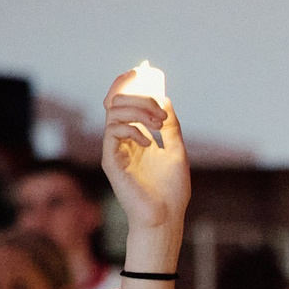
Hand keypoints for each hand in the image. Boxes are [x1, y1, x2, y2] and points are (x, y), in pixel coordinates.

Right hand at [101, 73, 189, 258]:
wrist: (167, 218)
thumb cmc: (171, 190)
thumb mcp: (177, 150)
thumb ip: (170, 125)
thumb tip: (164, 98)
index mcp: (135, 136)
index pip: (124, 102)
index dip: (128, 82)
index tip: (143, 70)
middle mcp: (121, 140)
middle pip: (116, 100)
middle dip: (140, 97)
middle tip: (161, 112)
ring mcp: (114, 149)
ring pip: (113, 111)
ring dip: (139, 110)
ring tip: (159, 125)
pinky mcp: (110, 160)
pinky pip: (113, 131)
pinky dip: (133, 129)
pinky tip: (149, 143)